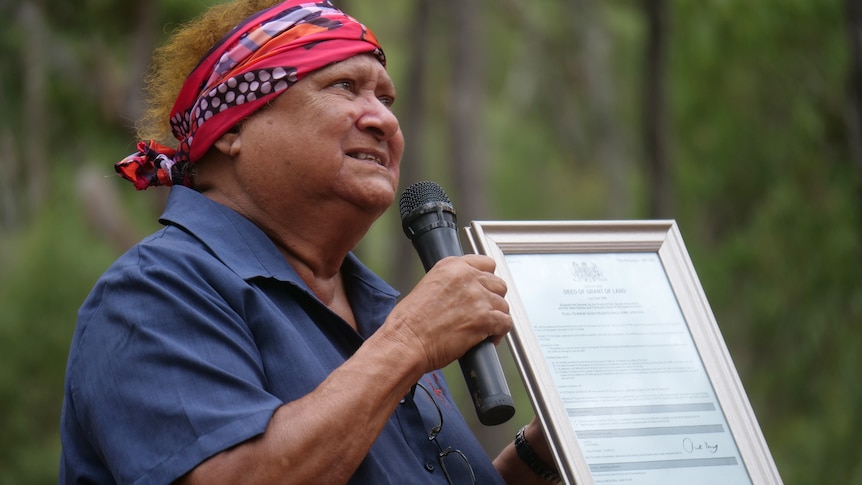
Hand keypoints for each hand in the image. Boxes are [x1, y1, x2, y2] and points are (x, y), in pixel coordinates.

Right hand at [385, 254, 511, 371]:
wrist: (406, 342)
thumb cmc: (409, 323)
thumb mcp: (427, 287)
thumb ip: (450, 284)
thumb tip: (463, 293)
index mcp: (451, 267)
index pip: (485, 263)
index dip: (486, 279)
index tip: (485, 288)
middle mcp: (467, 278)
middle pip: (497, 284)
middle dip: (493, 299)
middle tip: (484, 311)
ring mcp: (478, 298)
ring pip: (503, 305)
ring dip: (496, 317)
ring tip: (484, 327)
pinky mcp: (485, 319)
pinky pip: (505, 323)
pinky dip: (499, 333)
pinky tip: (488, 338)